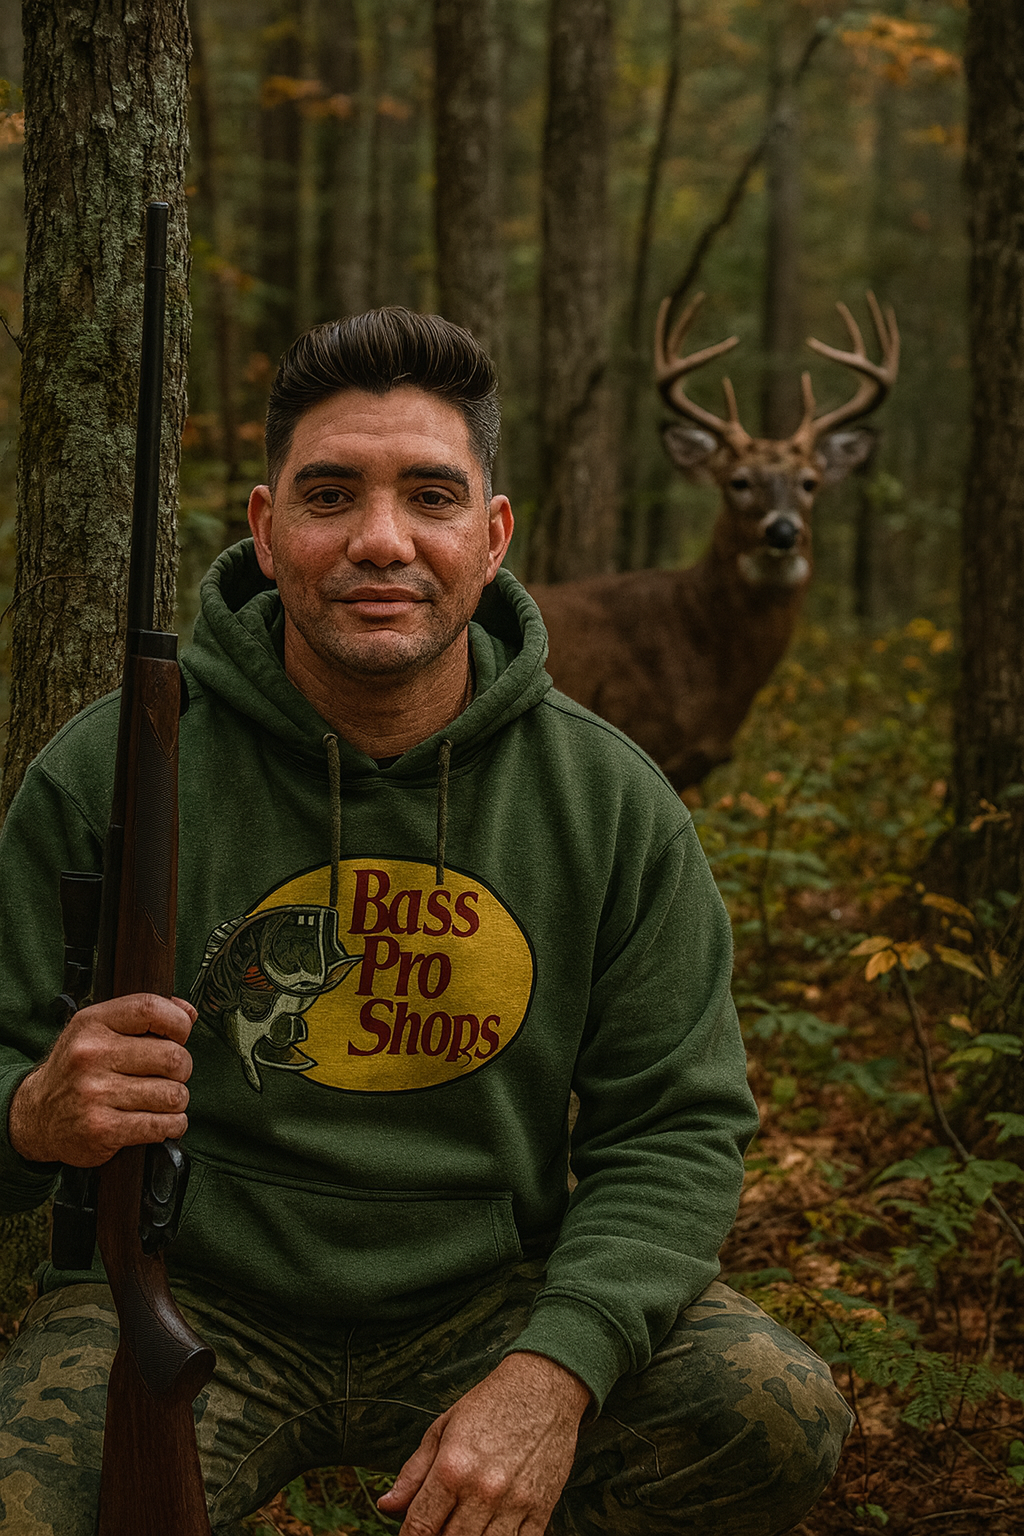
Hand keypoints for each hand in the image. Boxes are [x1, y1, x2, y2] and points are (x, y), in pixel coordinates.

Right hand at [8, 994, 196, 1165]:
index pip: (151, 1009)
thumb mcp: (99, 1031)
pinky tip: (161, 1122)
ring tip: (160, 1100)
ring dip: (176, 1101)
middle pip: (173, 1057)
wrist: (37, 1115)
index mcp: (92, 1023)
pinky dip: (172, 1126)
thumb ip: (143, 1017)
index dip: (178, 1023)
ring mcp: (95, 1093)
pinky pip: (162, 1126)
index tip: (180, 1036)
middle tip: (168, 1076)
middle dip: (181, 1070)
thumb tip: (188, 1012)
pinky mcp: (102, 1128)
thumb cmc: (78, 1070)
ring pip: (173, 1095)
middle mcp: (91, 1055)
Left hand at [377, 1351, 590, 1535]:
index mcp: (452, 1467)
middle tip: (437, 1529)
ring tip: (463, 1529)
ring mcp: (514, 1503)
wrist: (545, 1385)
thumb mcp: (444, 1427)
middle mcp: (482, 1490)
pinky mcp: (541, 1510)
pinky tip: (491, 1532)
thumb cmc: (492, 1403)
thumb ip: (414, 1471)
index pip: (419, 1527)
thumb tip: (387, 1505)